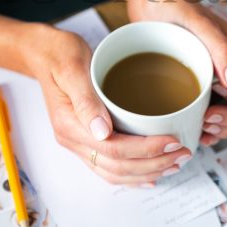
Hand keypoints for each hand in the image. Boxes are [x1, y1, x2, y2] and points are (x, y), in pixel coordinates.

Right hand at [24, 24, 192, 185]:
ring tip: (174, 163)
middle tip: (183, 153)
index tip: (174, 141)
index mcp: (70, 125)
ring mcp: (77, 142)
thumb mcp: (72, 67)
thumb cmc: (59, 54)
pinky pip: (108, 166)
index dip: (147, 150)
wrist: (43, 52)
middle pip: (118, 166)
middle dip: (154, 164)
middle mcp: (73, 140)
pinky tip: (149, 173)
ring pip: (114, 172)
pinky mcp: (85, 138)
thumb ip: (85, 99)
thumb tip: (101, 131)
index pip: (114, 149)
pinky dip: (131, 173)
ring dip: (146, 172)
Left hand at [127, 0, 226, 147]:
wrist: (148, 3)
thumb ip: (220, 48)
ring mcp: (216, 82)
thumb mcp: (198, 21)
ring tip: (202, 128)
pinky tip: (197, 133)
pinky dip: (211, 131)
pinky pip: (215, 118)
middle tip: (207, 119)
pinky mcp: (198, 90)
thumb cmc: (173, 5)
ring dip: (223, 130)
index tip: (221, 95)